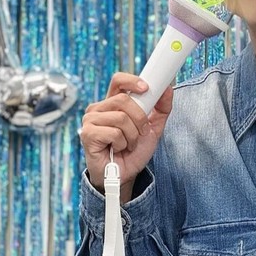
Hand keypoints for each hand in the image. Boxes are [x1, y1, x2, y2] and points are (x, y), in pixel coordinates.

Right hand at [80, 73, 173, 201]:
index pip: (119, 81)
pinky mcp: (88, 134)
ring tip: (128, 144)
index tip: (146, 88)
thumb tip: (168, 89)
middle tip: (140, 132)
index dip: (132, 81)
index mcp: (113, 102)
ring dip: (132, 135)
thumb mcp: (153, 127)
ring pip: (121, 118)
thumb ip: (161, 108)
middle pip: (124, 100)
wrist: (125, 174)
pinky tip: (117, 149)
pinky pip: (114, 132)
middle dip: (140, 118)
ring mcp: (91, 120)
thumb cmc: (135, 150)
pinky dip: (122, 143)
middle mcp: (99, 108)